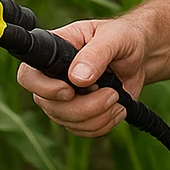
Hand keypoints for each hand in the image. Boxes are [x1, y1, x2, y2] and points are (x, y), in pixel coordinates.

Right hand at [16, 17, 146, 137]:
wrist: (139, 57)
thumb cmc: (124, 38)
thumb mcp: (114, 38)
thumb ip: (96, 54)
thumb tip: (77, 77)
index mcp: (55, 51)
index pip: (29, 75)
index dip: (44, 88)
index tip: (70, 91)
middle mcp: (53, 77)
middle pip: (49, 105)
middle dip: (84, 106)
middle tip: (112, 93)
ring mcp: (63, 99)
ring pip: (67, 121)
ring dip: (98, 116)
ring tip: (118, 98)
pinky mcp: (78, 114)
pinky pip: (82, 131)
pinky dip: (103, 124)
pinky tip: (118, 109)